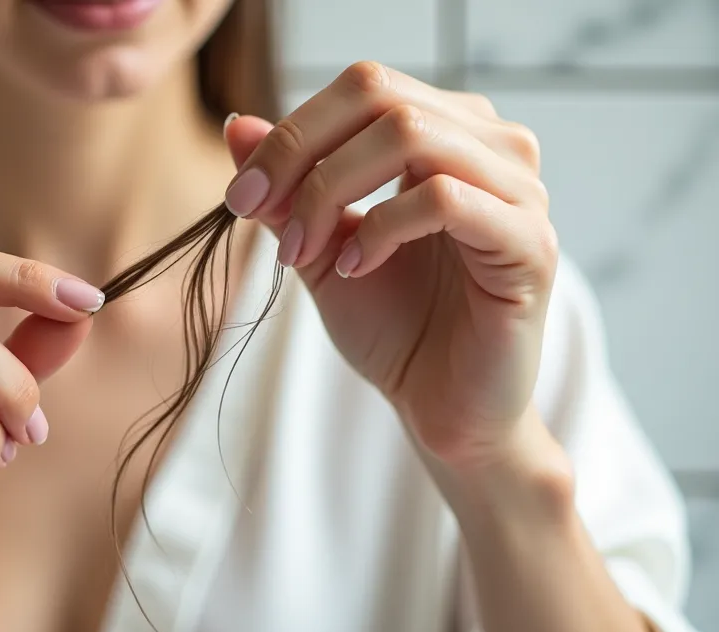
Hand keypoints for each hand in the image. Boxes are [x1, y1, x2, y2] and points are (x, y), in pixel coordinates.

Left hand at [223, 62, 555, 470]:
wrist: (443, 408)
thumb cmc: (394, 326)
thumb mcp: (319, 248)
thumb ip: (286, 189)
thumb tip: (238, 126)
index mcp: (448, 133)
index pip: (363, 87)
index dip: (290, 132)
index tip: (241, 195)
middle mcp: (493, 147)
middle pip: (382, 98)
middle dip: (302, 155)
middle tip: (261, 217)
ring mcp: (519, 191)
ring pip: (413, 136)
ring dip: (334, 192)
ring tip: (305, 251)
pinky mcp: (530, 244)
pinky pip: (446, 199)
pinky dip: (383, 228)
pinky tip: (355, 268)